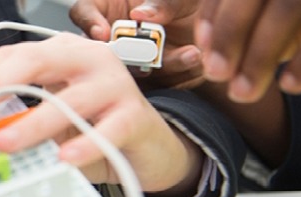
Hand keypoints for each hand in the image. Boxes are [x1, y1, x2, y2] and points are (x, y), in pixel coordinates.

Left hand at [0, 33, 200, 192]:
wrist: (146, 145)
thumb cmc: (92, 124)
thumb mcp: (49, 113)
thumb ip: (16, 111)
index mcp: (61, 53)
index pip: (10, 56)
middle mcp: (86, 59)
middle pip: (35, 61)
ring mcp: (113, 83)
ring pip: (68, 99)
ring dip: (31, 122)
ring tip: (4, 141)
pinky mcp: (135, 115)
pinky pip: (106, 130)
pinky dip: (83, 145)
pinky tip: (64, 158)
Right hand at [69, 0, 205, 89]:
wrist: (216, 27)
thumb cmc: (187, 5)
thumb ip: (161, 1)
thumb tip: (142, 14)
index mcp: (112, 8)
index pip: (84, 11)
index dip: (89, 22)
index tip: (102, 32)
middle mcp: (120, 36)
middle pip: (106, 52)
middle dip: (129, 54)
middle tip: (148, 49)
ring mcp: (137, 59)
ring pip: (136, 73)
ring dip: (162, 66)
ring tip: (189, 53)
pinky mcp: (157, 78)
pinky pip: (160, 84)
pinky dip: (179, 76)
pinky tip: (193, 59)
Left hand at [197, 0, 300, 101]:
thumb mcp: (272, 14)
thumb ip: (241, 24)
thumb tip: (205, 54)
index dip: (211, 12)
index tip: (200, 48)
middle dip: (230, 33)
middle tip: (216, 73)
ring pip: (287, 8)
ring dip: (260, 56)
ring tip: (243, 92)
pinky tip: (290, 85)